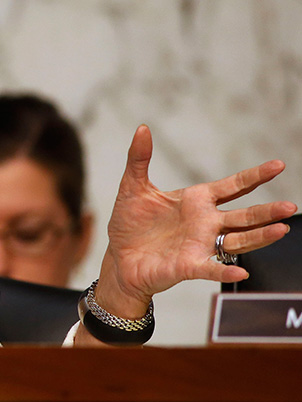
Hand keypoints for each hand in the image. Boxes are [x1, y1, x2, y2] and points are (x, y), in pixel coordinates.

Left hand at [95, 125, 296, 318]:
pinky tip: (241, 272)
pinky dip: (225, 271)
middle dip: (266, 211)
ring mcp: (199, 245)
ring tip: (281, 229)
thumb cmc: (129, 224)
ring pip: (237, 240)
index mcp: (196, 201)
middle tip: (290, 206)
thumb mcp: (133, 188)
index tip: (278, 165)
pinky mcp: (188, 266)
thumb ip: (139, 159)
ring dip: (259, 236)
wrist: (118, 257)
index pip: (232, 186)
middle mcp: (205, 223)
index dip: (255, 176)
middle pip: (244, 215)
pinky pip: (210, 269)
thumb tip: (141, 129)